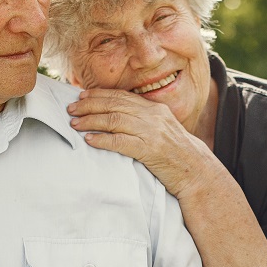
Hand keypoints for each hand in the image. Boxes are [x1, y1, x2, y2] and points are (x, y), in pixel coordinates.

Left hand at [67, 89, 212, 198]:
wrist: (195, 171)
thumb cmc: (176, 154)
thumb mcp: (162, 129)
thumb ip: (144, 120)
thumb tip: (118, 117)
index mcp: (155, 108)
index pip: (122, 96)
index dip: (99, 95)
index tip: (81, 96)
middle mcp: (153, 116)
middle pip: (114, 105)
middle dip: (89, 105)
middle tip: (71, 109)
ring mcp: (152, 132)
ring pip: (114, 120)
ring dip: (91, 121)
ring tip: (75, 124)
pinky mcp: (149, 150)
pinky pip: (120, 142)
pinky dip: (102, 140)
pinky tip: (89, 140)